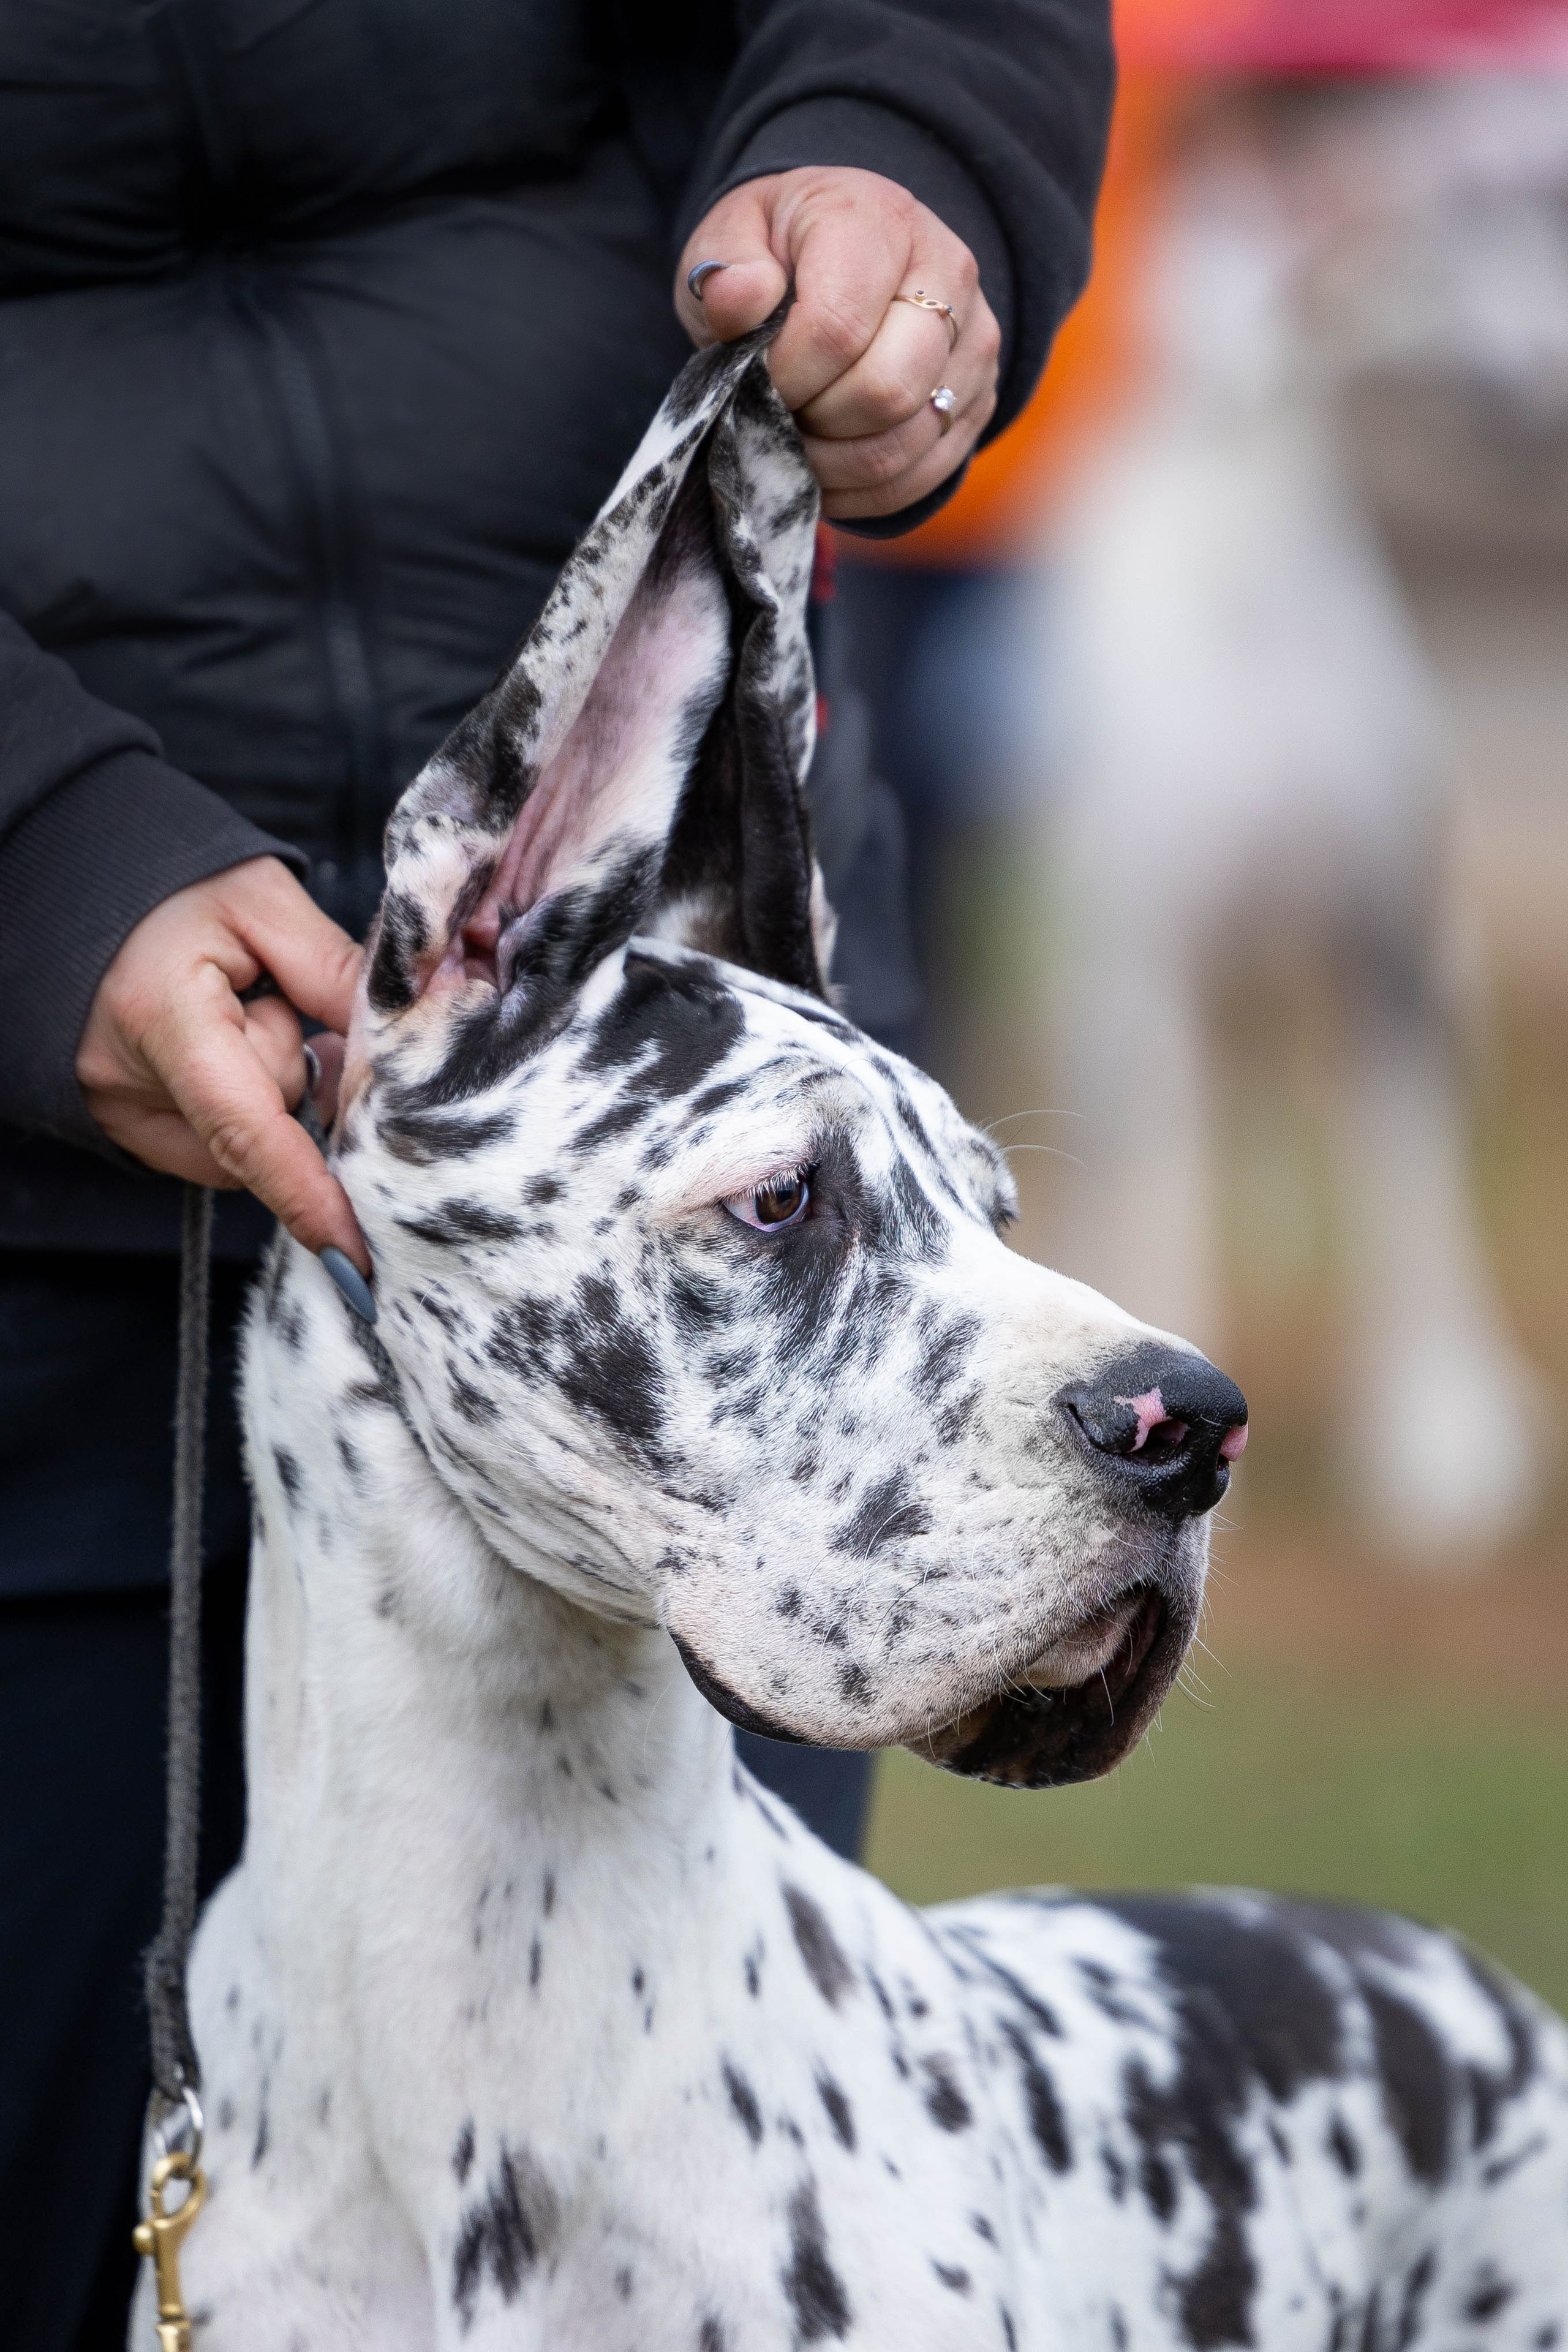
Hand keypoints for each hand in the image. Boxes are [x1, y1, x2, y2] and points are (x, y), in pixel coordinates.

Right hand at [77, 856, 367, 1267]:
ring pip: (245, 1150)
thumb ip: (335, 970)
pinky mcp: (131, 1131)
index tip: (353, 1253)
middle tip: (281, 1005)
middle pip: (264, 1137)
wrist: (82, 898)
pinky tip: (234, 1046)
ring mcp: (124, 1116)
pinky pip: (220, 1147)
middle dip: (300, 1080)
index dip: (305, 1195)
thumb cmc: (171, 891)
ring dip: (273, 1094)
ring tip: (247, 1014)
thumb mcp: (262, 901)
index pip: (246, 1129)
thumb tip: (408, 1039)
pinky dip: (246, 1107)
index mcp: (162, 1017)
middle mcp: (130, 1085)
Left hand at [677, 166, 999, 521]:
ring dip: (834, 465)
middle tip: (778, 412)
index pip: (837, 327)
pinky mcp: (977, 402)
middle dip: (815, 423)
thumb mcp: (732, 237)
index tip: (752, 381)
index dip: (785, 376)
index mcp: (881, 221)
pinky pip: (920, 477)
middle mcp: (949, 274)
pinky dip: (861, 492)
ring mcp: (975, 343)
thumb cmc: (779, 252)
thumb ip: (726, 269)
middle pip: (886, 392)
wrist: (846, 255)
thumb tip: (737, 299)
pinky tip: (824, 469)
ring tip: (796, 440)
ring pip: (905, 444)